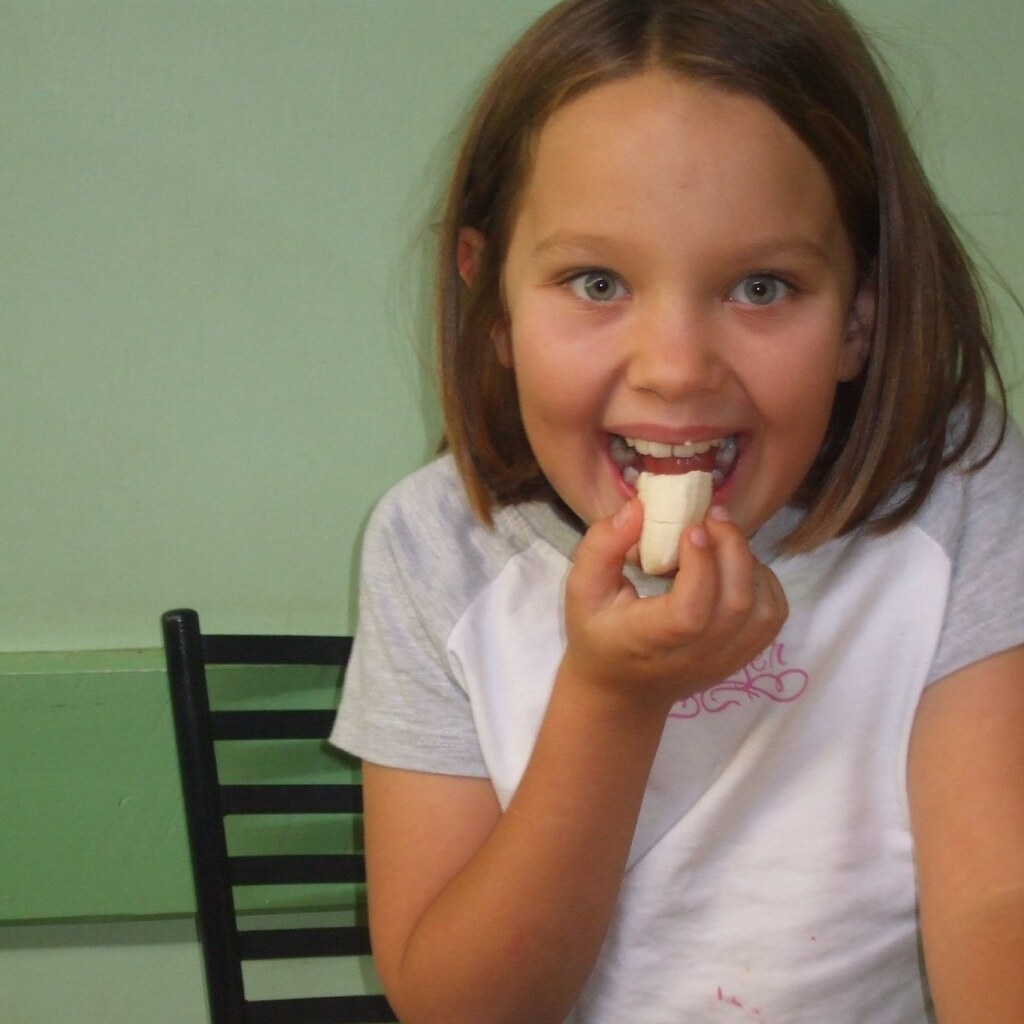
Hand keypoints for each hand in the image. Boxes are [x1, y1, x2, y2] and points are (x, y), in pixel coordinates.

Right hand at [562, 498, 787, 712]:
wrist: (622, 690)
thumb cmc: (599, 633)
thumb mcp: (582, 589)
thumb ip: (602, 547)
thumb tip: (639, 508)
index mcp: (649, 640)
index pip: (690, 613)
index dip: (701, 567)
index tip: (691, 528)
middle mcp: (693, 656)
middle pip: (736, 605)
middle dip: (733, 548)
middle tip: (714, 514)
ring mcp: (724, 660)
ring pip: (762, 609)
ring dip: (750, 562)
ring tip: (723, 539)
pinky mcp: (742, 657)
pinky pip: (771, 616)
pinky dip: (764, 582)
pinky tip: (736, 566)